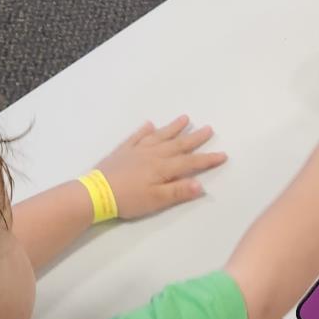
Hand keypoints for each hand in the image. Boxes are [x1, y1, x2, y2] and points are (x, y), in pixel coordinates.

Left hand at [94, 116, 227, 219]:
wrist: (95, 193)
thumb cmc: (128, 199)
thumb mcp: (156, 200)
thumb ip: (178, 191)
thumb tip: (201, 184)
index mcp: (163, 167)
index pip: (190, 163)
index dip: (207, 160)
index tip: (222, 155)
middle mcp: (153, 154)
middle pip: (178, 144)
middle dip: (195, 137)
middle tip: (209, 128)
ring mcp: (138, 150)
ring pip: (160, 136)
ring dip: (173, 127)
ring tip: (185, 118)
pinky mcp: (123, 150)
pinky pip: (137, 136)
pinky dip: (144, 130)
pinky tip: (150, 125)